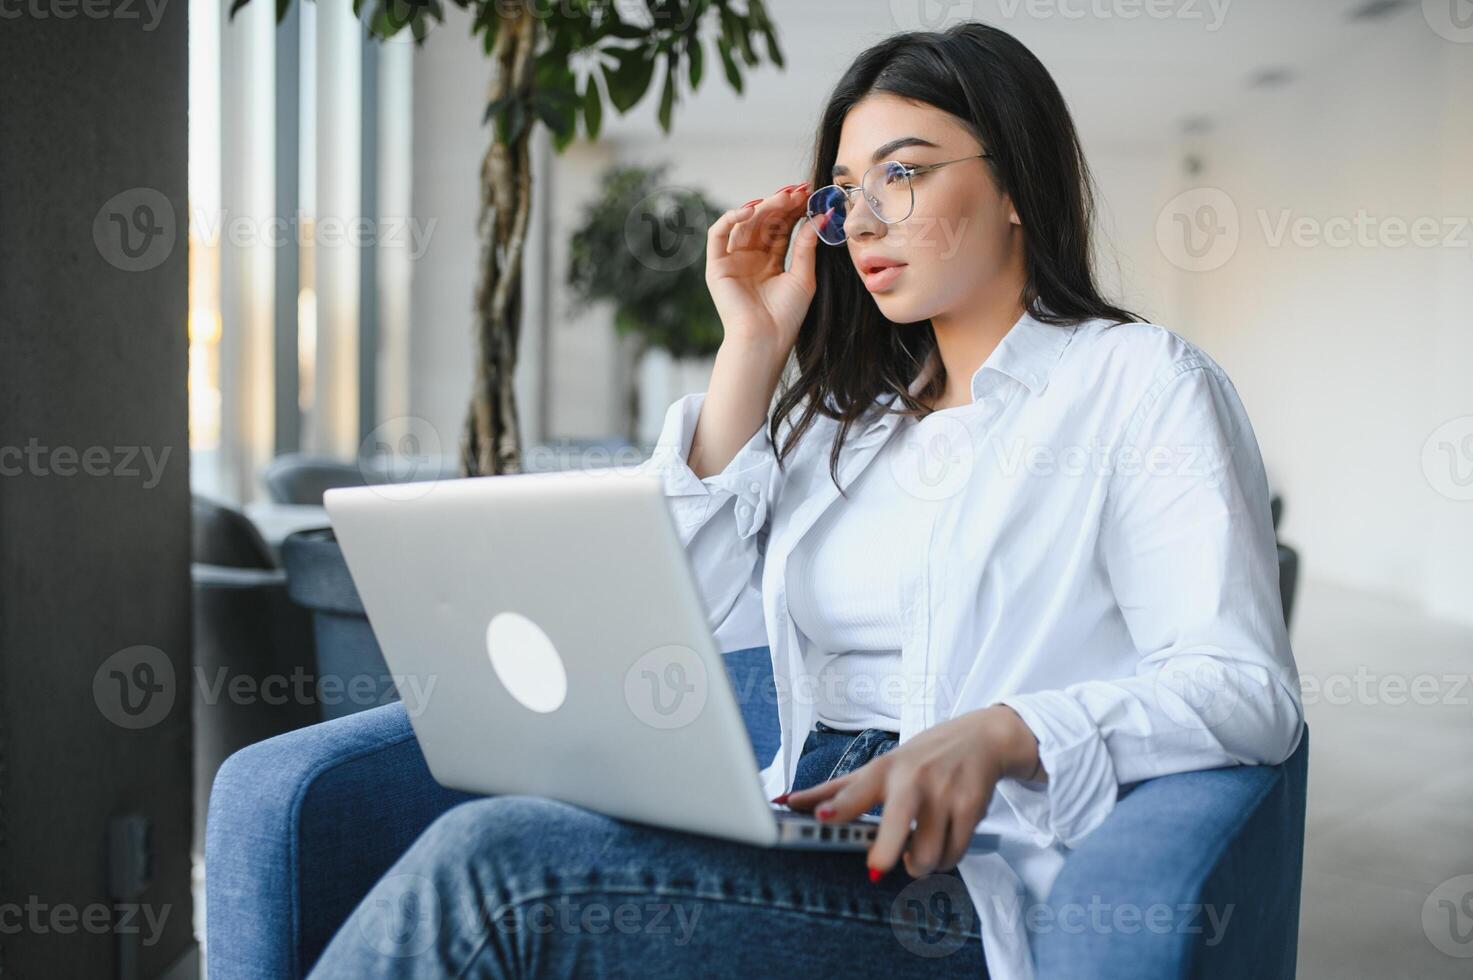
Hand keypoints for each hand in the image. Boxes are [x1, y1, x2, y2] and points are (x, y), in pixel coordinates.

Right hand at [704, 182, 819, 355]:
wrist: (764, 339)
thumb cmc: (785, 316)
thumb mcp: (803, 276)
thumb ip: (807, 246)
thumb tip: (822, 215)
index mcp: (770, 261)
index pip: (781, 227)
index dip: (794, 210)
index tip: (810, 194)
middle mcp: (750, 258)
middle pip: (764, 222)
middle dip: (781, 204)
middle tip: (799, 191)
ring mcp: (732, 260)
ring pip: (745, 223)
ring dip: (763, 207)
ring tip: (784, 198)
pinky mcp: (716, 266)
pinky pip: (718, 234)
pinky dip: (732, 218)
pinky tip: (753, 210)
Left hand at [781, 705, 1042, 879]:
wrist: (982, 739)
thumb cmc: (922, 757)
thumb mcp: (879, 766)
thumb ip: (835, 790)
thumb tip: (785, 801)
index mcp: (884, 769)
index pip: (856, 789)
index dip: (837, 805)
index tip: (820, 816)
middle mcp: (912, 780)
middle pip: (897, 827)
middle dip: (886, 855)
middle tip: (877, 867)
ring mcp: (943, 794)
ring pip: (927, 856)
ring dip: (919, 865)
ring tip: (916, 851)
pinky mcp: (970, 809)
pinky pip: (953, 856)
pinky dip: (945, 860)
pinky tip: (941, 844)